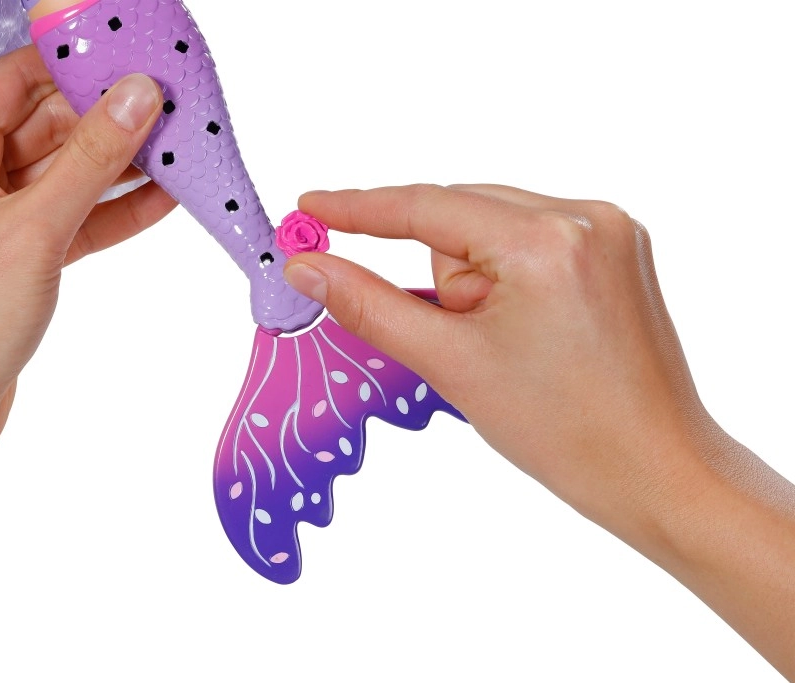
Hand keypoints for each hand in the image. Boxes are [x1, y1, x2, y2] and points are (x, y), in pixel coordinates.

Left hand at [0, 47, 175, 475]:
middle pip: (47, 126)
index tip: (134, 61)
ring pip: (66, 174)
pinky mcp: (17, 256)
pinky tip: (163, 199)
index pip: (16, 79)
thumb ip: (92, 158)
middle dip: (110, 120)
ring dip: (120, 167)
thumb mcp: (36, 227)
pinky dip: (112, 211)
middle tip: (173, 110)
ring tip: (181, 150)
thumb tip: (137, 96)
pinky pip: (72, 217)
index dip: (75, 66)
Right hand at [283, 184, 794, 677]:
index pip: (426, 206)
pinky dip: (505, 279)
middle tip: (457, 339)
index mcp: (546, 241)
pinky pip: (529, 241)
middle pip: (460, 217)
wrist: (657, 472)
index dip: (358, 208)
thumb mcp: (451, 365)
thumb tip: (310, 267)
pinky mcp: (618, 248)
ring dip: (475, 282)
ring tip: (506, 348)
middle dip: (443, 278)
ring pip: (492, 230)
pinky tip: (526, 333)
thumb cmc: (566, 431)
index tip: (310, 207)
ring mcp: (609, 229)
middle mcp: (586, 217)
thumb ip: (369, 305)